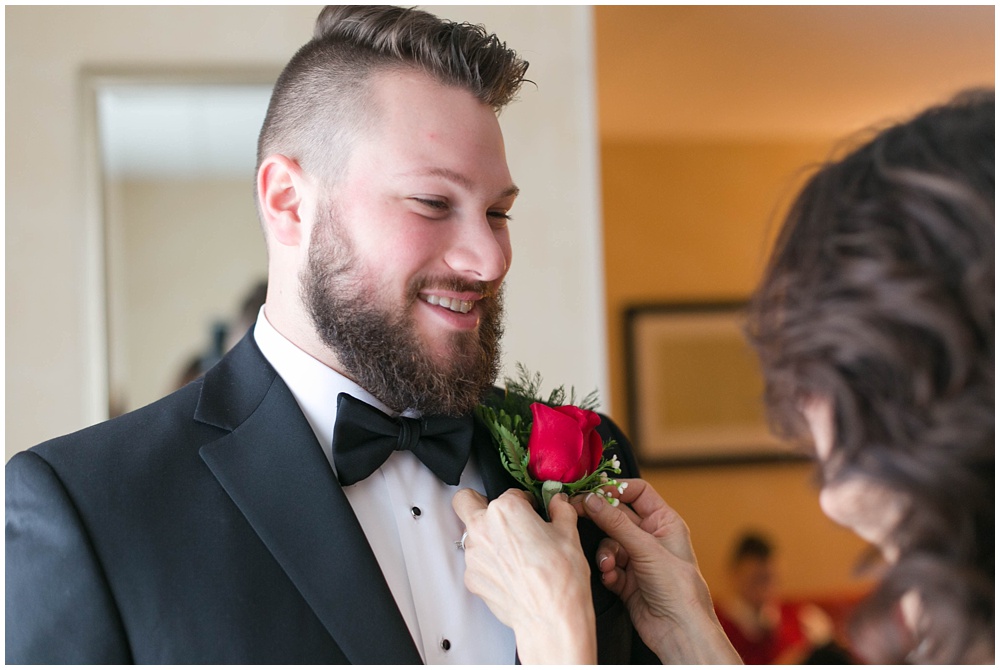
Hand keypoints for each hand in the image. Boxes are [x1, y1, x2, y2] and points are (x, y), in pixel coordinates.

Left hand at [452, 488, 596, 663]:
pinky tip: (512, 573)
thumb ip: (560, 510)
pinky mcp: (472, 578)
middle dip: (479, 503)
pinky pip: (476, 562)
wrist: (551, 617)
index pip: (510, 492)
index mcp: (506, 509)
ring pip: (471, 535)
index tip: (532, 511)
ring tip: (514, 553)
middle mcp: (483, 528)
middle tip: (500, 516)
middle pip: (465, 501)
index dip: (524, 502)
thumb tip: (558, 503)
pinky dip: (490, 564)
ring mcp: (474, 555)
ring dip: (487, 538)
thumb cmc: (560, 578)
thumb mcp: (570, 534)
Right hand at [579, 479, 741, 663]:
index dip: (615, 490)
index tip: (593, 492)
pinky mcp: (627, 579)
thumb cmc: (679, 588)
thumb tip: (591, 500)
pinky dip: (607, 570)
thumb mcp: (646, 548)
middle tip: (578, 513)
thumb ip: (615, 523)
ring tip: (608, 565)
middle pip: (617, 517)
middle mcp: (651, 538)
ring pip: (609, 543)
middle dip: (600, 519)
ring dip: (605, 553)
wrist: (680, 631)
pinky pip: (608, 565)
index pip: (637, 493)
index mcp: (664, 522)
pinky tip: (612, 578)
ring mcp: (638, 559)